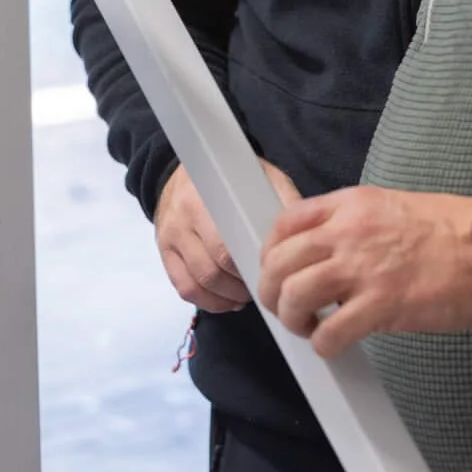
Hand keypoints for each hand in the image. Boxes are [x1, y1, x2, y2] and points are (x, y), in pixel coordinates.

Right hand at [153, 162, 302, 312]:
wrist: (186, 170)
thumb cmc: (231, 178)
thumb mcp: (262, 178)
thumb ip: (283, 202)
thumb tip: (306, 236)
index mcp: (205, 198)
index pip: (225, 249)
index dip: (248, 268)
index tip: (268, 274)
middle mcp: (182, 219)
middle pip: (211, 271)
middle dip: (240, 287)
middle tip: (261, 286)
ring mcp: (170, 238)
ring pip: (197, 284)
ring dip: (226, 297)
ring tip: (246, 294)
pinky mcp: (164, 253)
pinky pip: (184, 288)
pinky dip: (208, 301)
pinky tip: (226, 299)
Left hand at [256, 186, 471, 355]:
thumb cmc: (453, 230)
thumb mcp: (392, 206)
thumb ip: (354, 222)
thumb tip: (326, 248)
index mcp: (351, 205)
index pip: (284, 223)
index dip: (270, 253)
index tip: (276, 271)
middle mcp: (347, 232)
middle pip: (280, 262)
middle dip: (272, 291)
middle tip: (286, 308)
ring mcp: (362, 269)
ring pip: (294, 295)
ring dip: (293, 319)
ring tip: (309, 328)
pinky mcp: (381, 306)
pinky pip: (330, 333)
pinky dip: (323, 345)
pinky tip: (334, 346)